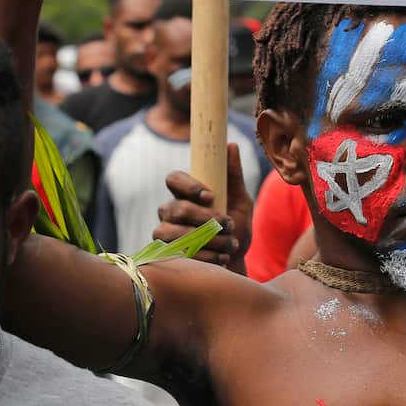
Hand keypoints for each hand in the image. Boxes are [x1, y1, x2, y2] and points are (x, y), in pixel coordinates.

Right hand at [152, 144, 252, 270]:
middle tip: (230, 225)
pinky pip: (178, 255)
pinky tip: (223, 258)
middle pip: (177, 209)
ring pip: (174, 233)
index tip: (211, 196)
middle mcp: (169, 211)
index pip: (174, 179)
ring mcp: (164, 234)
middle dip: (206, 219)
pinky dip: (205, 256)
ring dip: (208, 240)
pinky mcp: (166, 256)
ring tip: (230, 245)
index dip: (189, 186)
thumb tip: (231, 145)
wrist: (235, 259)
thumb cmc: (236, 225)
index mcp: (184, 193)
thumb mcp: (241, 199)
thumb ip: (233, 175)